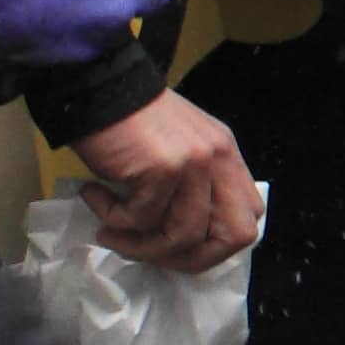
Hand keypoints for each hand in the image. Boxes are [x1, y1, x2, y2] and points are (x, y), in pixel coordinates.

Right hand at [69, 89, 261, 273]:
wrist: (96, 85)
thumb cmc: (127, 121)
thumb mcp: (176, 150)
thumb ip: (190, 186)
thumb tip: (181, 241)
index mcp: (226, 156)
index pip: (250, 216)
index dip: (217, 243)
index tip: (176, 245)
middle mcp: (219, 158)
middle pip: (236, 236)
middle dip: (191, 260)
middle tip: (148, 252)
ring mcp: (195, 163)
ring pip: (184, 236)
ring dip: (140, 245)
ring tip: (110, 230)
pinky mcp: (164, 167)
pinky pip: (142, 219)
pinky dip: (112, 218)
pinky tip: (94, 197)